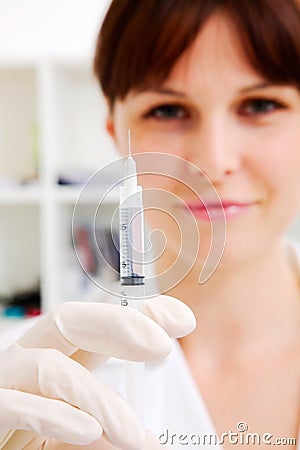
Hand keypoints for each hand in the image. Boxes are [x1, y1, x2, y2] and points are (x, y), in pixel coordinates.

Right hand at [0, 295, 194, 448]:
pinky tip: (88, 431)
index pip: (96, 324)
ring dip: (98, 398)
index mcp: (54, 360)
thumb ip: (101, 429)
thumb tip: (142, 436)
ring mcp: (3, 380)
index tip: (180, 319)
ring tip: (133, 435)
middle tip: (162, 345)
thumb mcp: (69, 436)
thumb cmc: (22, 439)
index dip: (137, 313)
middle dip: (119, 324)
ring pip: (49, 365)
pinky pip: (16, 403)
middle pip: (69, 321)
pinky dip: (55, 416)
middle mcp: (27, 360)